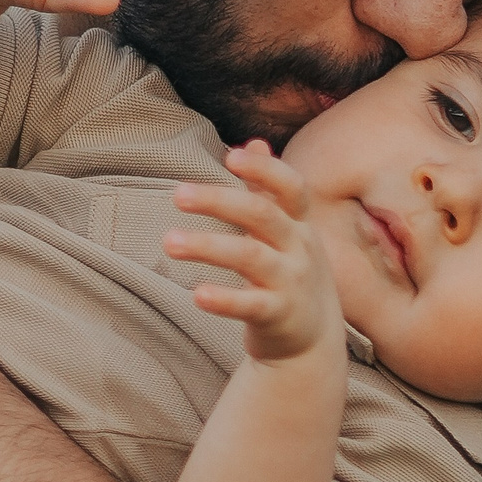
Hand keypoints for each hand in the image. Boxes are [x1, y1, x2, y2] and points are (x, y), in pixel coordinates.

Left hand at [165, 142, 346, 364]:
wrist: (314, 340)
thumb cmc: (291, 272)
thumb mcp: (288, 230)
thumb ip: (268, 190)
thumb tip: (255, 141)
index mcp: (299, 224)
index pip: (290, 187)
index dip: (264, 169)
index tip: (229, 155)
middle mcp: (300, 248)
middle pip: (262, 215)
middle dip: (219, 201)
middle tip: (177, 194)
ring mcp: (291, 283)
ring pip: (250, 258)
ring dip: (207, 247)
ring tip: (168, 242)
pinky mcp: (279, 317)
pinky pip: (251, 306)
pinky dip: (224, 299)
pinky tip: (197, 294)